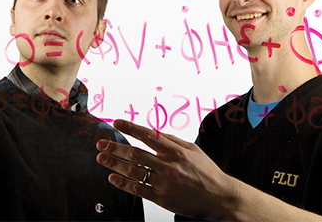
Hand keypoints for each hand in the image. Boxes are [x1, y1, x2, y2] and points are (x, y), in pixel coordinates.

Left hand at [96, 119, 239, 220]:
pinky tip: (113, 178)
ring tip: (102, 158)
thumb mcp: (192, 149)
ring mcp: (164, 182)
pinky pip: (138, 189)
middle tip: (101, 143)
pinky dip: (123, 184)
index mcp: (175, 151)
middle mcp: (168, 165)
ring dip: (114, 164)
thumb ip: (171, 140)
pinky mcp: (162, 198)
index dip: (130, 128)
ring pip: (133, 171)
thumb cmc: (207, 172)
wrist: (220, 197)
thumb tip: (152, 132)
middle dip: (115, 147)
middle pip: (135, 153)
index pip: (148, 135)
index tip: (117, 123)